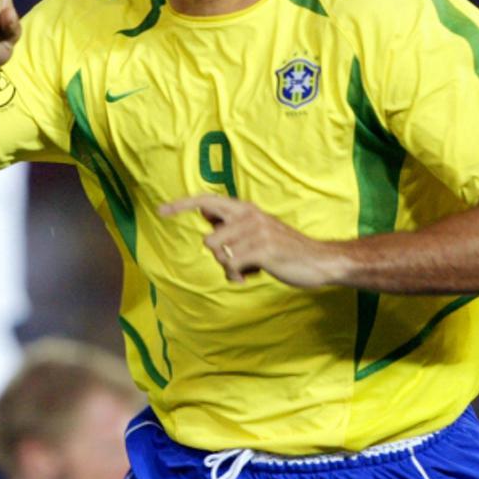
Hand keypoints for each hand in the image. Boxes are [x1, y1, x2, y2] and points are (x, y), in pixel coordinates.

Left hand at [159, 194, 349, 288]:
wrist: (318, 260)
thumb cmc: (282, 248)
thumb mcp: (256, 229)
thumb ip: (231, 222)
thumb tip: (205, 213)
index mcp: (244, 208)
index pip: (205, 201)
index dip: (181, 205)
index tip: (160, 211)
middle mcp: (248, 215)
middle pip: (210, 240)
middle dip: (222, 257)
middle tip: (243, 261)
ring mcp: (256, 231)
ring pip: (220, 256)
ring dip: (232, 268)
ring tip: (252, 266)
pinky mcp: (262, 249)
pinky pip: (232, 267)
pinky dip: (238, 277)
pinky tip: (255, 274)